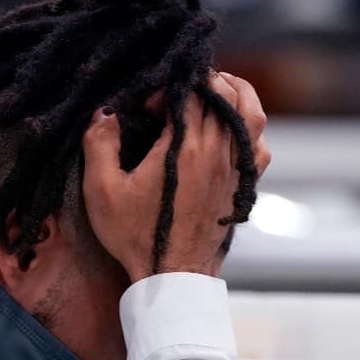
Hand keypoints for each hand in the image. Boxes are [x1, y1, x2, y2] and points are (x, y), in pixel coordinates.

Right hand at [81, 73, 269, 281]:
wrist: (172, 277)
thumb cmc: (137, 237)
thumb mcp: (102, 191)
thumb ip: (99, 144)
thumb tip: (105, 113)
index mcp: (184, 149)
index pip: (190, 92)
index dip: (169, 87)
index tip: (150, 106)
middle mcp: (216, 153)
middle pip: (223, 95)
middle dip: (201, 82)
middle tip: (179, 89)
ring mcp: (234, 170)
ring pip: (251, 113)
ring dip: (236, 92)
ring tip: (217, 88)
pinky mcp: (242, 187)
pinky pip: (260, 145)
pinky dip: (250, 127)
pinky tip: (233, 129)